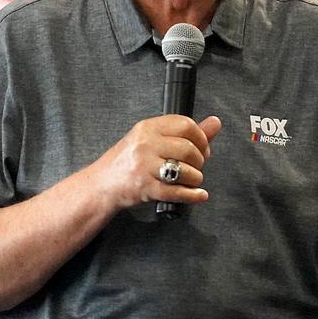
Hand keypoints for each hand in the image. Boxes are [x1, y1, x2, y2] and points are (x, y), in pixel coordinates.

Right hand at [90, 114, 221, 211]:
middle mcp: (145, 144)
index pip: (186, 125)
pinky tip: (198, 195)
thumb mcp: (153, 140)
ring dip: (196, 179)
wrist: (101, 185)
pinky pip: (177, 192)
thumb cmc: (128, 161)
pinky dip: (193, 195)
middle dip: (200, 161)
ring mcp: (144, 166)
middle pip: (188, 149)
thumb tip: (215, 123)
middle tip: (197, 167)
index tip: (203, 148)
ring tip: (192, 180)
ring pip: (185, 170)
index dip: (201, 138)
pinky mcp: (145, 188)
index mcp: (148, 128)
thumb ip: (187, 132)